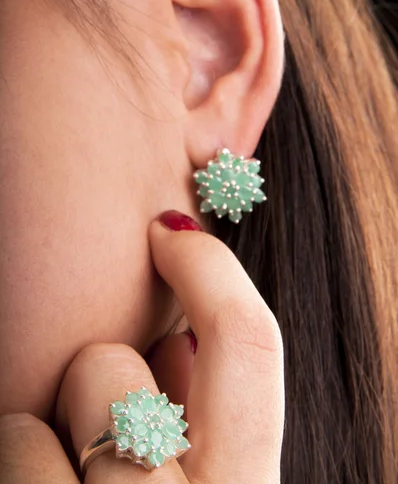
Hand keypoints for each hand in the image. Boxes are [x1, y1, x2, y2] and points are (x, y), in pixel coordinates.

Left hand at [0, 213, 284, 482]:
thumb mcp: (218, 483)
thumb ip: (212, 416)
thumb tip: (183, 338)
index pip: (250, 347)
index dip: (211, 269)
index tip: (169, 232)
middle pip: (112, 366)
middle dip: (101, 369)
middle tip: (103, 414)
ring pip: (34, 415)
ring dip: (53, 429)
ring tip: (69, 477)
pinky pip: (13, 442)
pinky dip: (20, 453)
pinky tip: (39, 483)